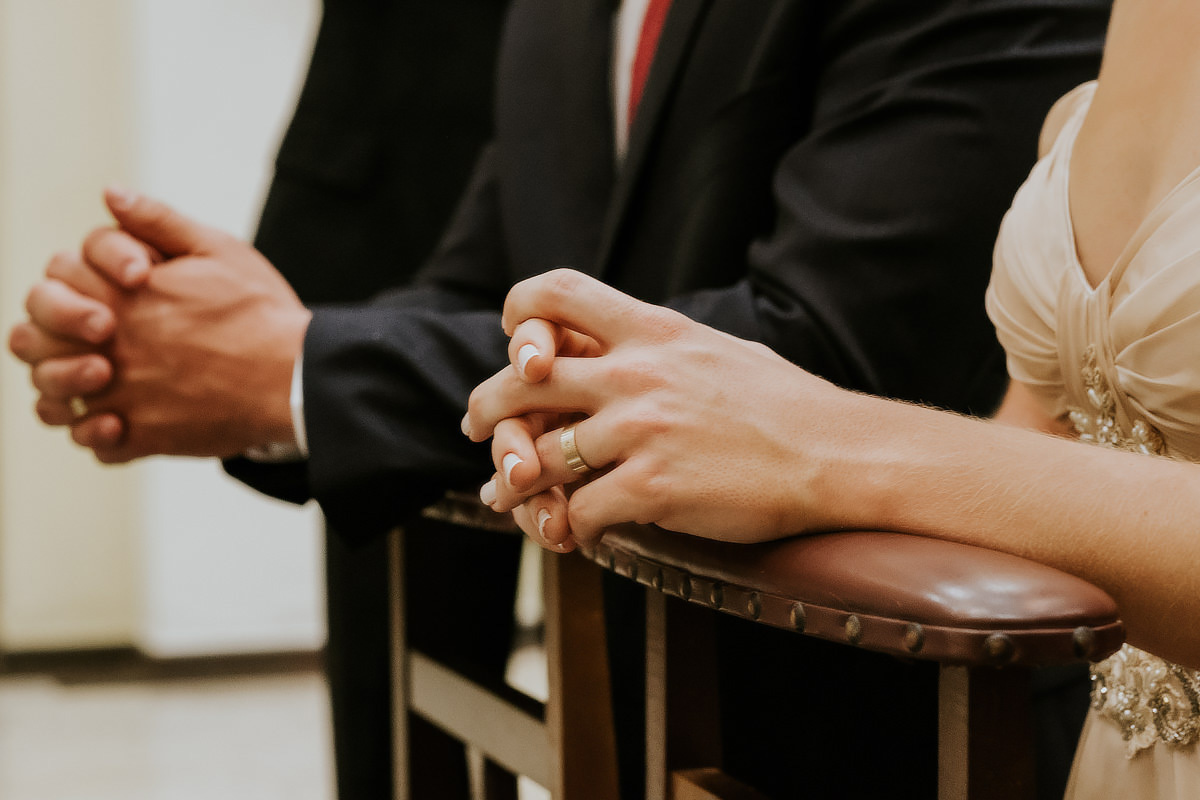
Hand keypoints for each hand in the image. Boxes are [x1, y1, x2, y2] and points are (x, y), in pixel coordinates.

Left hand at [10, 188, 310, 461]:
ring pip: (53, 399)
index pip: (59, 277)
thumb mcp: (218, 249)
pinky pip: (95, 444)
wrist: (297, 377)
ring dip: (61, 390)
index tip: (117, 286)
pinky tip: (117, 419)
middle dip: (48, 333)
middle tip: (88, 336)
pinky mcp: (145, 436)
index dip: (77, 276)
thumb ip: (158, 221)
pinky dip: (96, 435)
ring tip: (94, 380)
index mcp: (124, 298)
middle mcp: (113, 348)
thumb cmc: (262, 314)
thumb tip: (112, 195)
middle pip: (33, 341)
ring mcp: (124, 396)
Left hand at [465, 269, 846, 546]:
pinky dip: (572, 526)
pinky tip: (579, 532)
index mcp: (653, 330)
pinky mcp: (652, 487)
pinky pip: (581, 510)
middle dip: (485, 406)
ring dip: (515, 484)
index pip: (558, 292)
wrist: (837, 455)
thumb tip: (628, 345)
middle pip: (523, 380)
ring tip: (506, 498)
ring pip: (539, 457)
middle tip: (476, 426)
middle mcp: (636, 373)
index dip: (520, 313)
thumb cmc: (786, 406)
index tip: (516, 346)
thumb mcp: (717, 349)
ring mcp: (641, 430)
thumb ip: (661, 345)